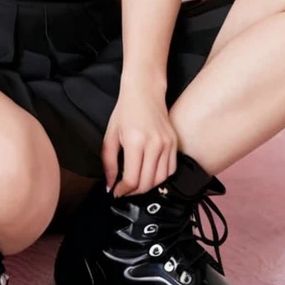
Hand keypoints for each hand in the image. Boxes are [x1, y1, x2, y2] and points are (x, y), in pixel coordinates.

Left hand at [101, 80, 177, 197]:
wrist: (144, 91)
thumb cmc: (125, 111)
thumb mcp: (110, 135)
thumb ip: (109, 162)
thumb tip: (111, 185)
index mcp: (135, 142)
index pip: (132, 179)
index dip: (123, 191)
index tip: (117, 193)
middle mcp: (154, 144)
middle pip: (147, 183)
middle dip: (134, 192)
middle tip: (125, 191)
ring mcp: (167, 144)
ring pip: (161, 180)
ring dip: (148, 187)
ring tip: (137, 185)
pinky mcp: (175, 143)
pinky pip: (171, 170)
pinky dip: (161, 178)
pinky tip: (150, 175)